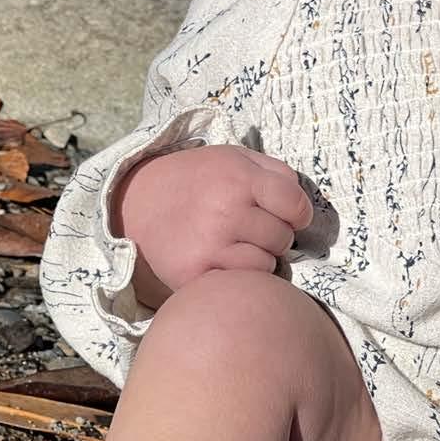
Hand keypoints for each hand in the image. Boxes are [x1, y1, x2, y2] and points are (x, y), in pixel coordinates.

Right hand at [112, 144, 312, 304]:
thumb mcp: (232, 158)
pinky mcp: (195, 272)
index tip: (283, 214)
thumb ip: (275, 172)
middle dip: (273, 235)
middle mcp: (226, 210)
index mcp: (238, 177)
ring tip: (234, 245)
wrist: (136, 203)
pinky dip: (238, 275)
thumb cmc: (195, 180)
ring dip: (258, 258)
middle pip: (283, 238)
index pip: (295, 205)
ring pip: (267, 264)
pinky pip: (242, 282)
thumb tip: (303, 205)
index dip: (296, 213)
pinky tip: (221, 261)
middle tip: (248, 228)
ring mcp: (210, 244)